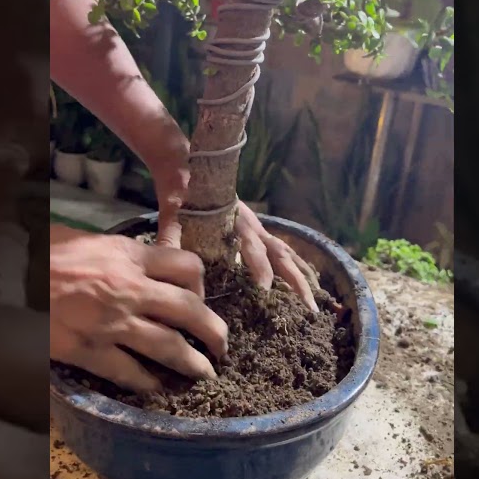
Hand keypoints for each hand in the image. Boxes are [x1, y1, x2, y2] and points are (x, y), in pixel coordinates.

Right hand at [50, 225, 227, 391]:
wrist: (5, 276)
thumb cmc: (42, 253)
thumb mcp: (86, 239)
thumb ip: (120, 253)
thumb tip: (146, 260)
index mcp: (128, 256)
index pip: (187, 266)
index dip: (202, 284)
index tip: (201, 297)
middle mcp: (129, 289)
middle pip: (190, 311)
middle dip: (214, 332)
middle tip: (223, 346)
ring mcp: (111, 323)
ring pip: (168, 347)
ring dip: (193, 363)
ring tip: (205, 373)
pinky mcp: (89, 351)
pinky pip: (130, 372)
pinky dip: (148, 383)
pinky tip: (158, 389)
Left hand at [147, 147, 319, 312]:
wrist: (190, 170)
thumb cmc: (182, 197)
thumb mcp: (172, 217)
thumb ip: (169, 241)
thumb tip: (164, 268)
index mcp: (234, 223)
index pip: (252, 247)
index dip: (259, 268)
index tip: (265, 289)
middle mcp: (253, 226)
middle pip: (281, 255)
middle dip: (296, 282)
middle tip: (308, 307)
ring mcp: (259, 228)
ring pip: (287, 254)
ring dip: (302, 277)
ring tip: (314, 302)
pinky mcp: (259, 231)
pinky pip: (283, 250)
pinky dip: (298, 266)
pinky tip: (308, 283)